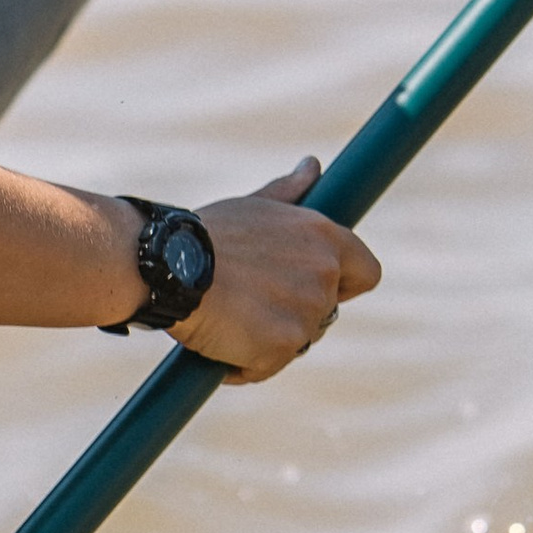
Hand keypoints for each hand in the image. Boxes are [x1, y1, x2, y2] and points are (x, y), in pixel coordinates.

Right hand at [171, 160, 378, 382]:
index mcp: (323, 236)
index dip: (344, 284)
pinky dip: (245, 364)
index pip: (368, 273)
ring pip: (297, 341)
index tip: (313, 285)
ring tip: (227, 318)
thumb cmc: (205, 233)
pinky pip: (268, 366)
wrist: (165, 263)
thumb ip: (290, 193)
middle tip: (248, 301)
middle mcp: (324, 273)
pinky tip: (216, 341)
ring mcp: (306, 312)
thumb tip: (312, 166)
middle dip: (293, 312)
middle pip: (326, 311)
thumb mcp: (253, 206)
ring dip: (267, 339)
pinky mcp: (282, 346)